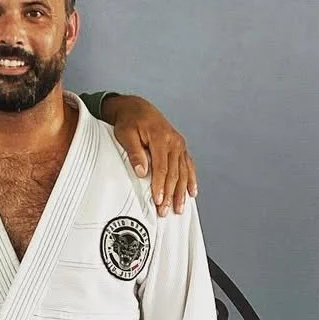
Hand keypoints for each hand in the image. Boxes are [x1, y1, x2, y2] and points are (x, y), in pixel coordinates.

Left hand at [102, 94, 197, 215]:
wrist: (138, 109)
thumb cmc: (129, 122)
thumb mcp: (125, 134)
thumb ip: (134, 152)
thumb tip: (141, 171)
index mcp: (160, 138)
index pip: (161, 167)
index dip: (160, 186)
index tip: (157, 200)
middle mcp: (174, 141)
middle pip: (174, 173)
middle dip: (170, 194)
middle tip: (165, 211)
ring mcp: (179, 144)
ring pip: (183, 172)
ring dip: (181, 192)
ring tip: (179, 208)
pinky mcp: (180, 147)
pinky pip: (188, 166)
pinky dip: (191, 180)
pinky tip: (192, 193)